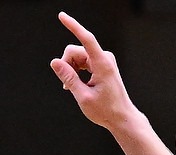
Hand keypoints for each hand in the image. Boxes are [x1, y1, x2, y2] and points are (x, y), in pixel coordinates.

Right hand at [50, 13, 138, 129]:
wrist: (121, 117)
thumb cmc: (105, 109)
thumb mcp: (82, 96)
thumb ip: (68, 77)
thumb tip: (54, 62)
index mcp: (102, 64)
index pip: (86, 38)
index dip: (73, 26)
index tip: (62, 16)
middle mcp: (104, 57)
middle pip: (75, 51)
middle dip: (66, 65)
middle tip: (66, 86)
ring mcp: (103, 60)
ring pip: (77, 57)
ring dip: (71, 70)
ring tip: (74, 88)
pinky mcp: (101, 64)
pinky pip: (82, 61)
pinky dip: (76, 71)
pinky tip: (77, 85)